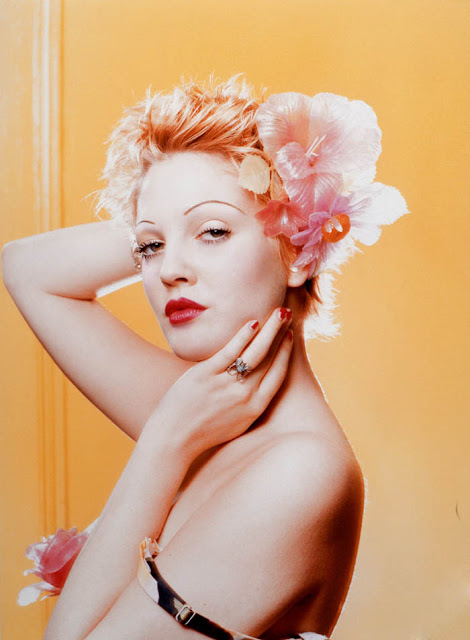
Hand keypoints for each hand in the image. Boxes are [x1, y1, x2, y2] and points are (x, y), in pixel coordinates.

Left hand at [142, 307, 293, 458]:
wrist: (174, 439)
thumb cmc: (203, 431)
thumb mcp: (236, 423)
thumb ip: (248, 403)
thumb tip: (256, 381)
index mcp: (255, 408)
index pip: (278, 374)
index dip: (286, 352)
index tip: (290, 335)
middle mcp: (245, 396)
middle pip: (269, 358)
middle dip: (280, 333)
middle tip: (286, 314)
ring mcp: (226, 385)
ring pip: (255, 352)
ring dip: (270, 329)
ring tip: (277, 311)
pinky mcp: (206, 375)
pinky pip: (230, 351)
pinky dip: (244, 335)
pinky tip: (252, 322)